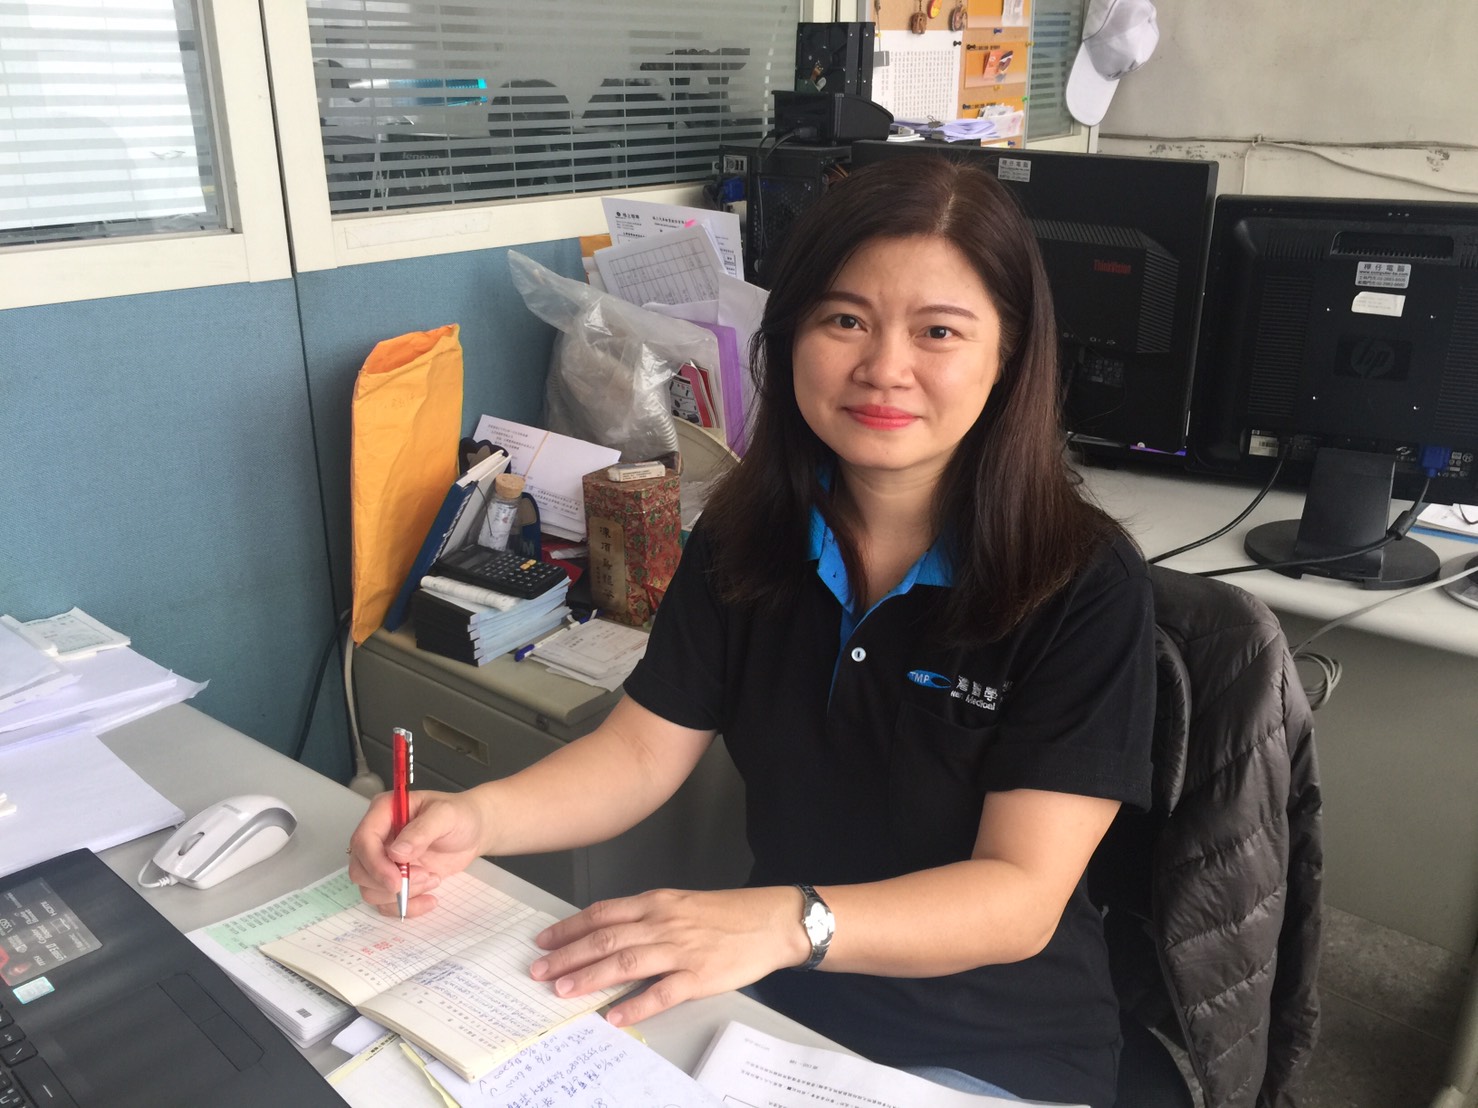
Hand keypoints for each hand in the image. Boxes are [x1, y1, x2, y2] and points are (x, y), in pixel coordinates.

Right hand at [347, 790, 487, 916]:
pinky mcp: (393, 879)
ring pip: (371, 890)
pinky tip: (430, 898)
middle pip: (360, 870)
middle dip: (389, 882)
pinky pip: (386, 903)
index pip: (363, 841)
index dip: (375, 864)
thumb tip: (396, 853)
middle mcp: (378, 837)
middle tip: (425, 876)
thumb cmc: (460, 816)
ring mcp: (384, 861)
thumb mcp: (446, 815)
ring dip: (403, 894)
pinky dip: (408, 906)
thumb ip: (422, 831)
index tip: (397, 880)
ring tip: (433, 878)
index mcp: (384, 812)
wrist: (473, 832)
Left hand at [529, 886, 810, 1025]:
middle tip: (538, 971)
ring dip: (590, 978)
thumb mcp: (681, 903)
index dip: (569, 928)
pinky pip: (662, 993)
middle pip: (605, 939)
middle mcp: (663, 923)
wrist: (771, 921)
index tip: (544, 941)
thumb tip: (609, 933)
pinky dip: (636, 1005)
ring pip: (625, 963)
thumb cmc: (727, 913)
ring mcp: (681, 950)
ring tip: (562, 991)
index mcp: (656, 902)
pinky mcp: (699, 976)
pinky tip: (615, 1016)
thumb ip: (646, 916)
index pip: (602, 913)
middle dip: (567, 956)